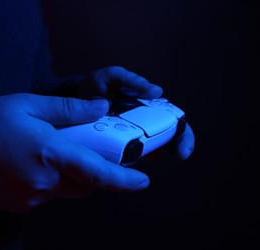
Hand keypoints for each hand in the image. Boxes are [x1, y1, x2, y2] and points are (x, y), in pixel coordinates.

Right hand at [0, 93, 149, 212]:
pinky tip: (32, 163)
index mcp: (50, 154)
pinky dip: (51, 180)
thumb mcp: (27, 104)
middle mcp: (45, 182)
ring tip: (54, 152)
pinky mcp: (22, 205)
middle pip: (87, 185)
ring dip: (72, 175)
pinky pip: (48, 194)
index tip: (143, 181)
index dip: (125, 180)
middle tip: (94, 154)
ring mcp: (33, 198)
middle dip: (96, 172)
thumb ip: (69, 109)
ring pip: (67, 190)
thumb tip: (101, 109)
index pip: (98, 173)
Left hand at [75, 65, 194, 160]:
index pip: (176, 122)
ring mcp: (132, 135)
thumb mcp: (114, 77)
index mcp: (149, 106)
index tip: (182, 150)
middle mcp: (145, 122)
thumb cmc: (99, 85)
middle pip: (170, 139)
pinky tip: (127, 162)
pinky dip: (131, 159)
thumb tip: (156, 91)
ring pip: (150, 150)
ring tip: (150, 157)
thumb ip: (132, 81)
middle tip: (179, 155)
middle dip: (177, 147)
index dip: (184, 136)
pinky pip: (129, 155)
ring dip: (154, 154)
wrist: (75, 98)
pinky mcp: (117, 144)